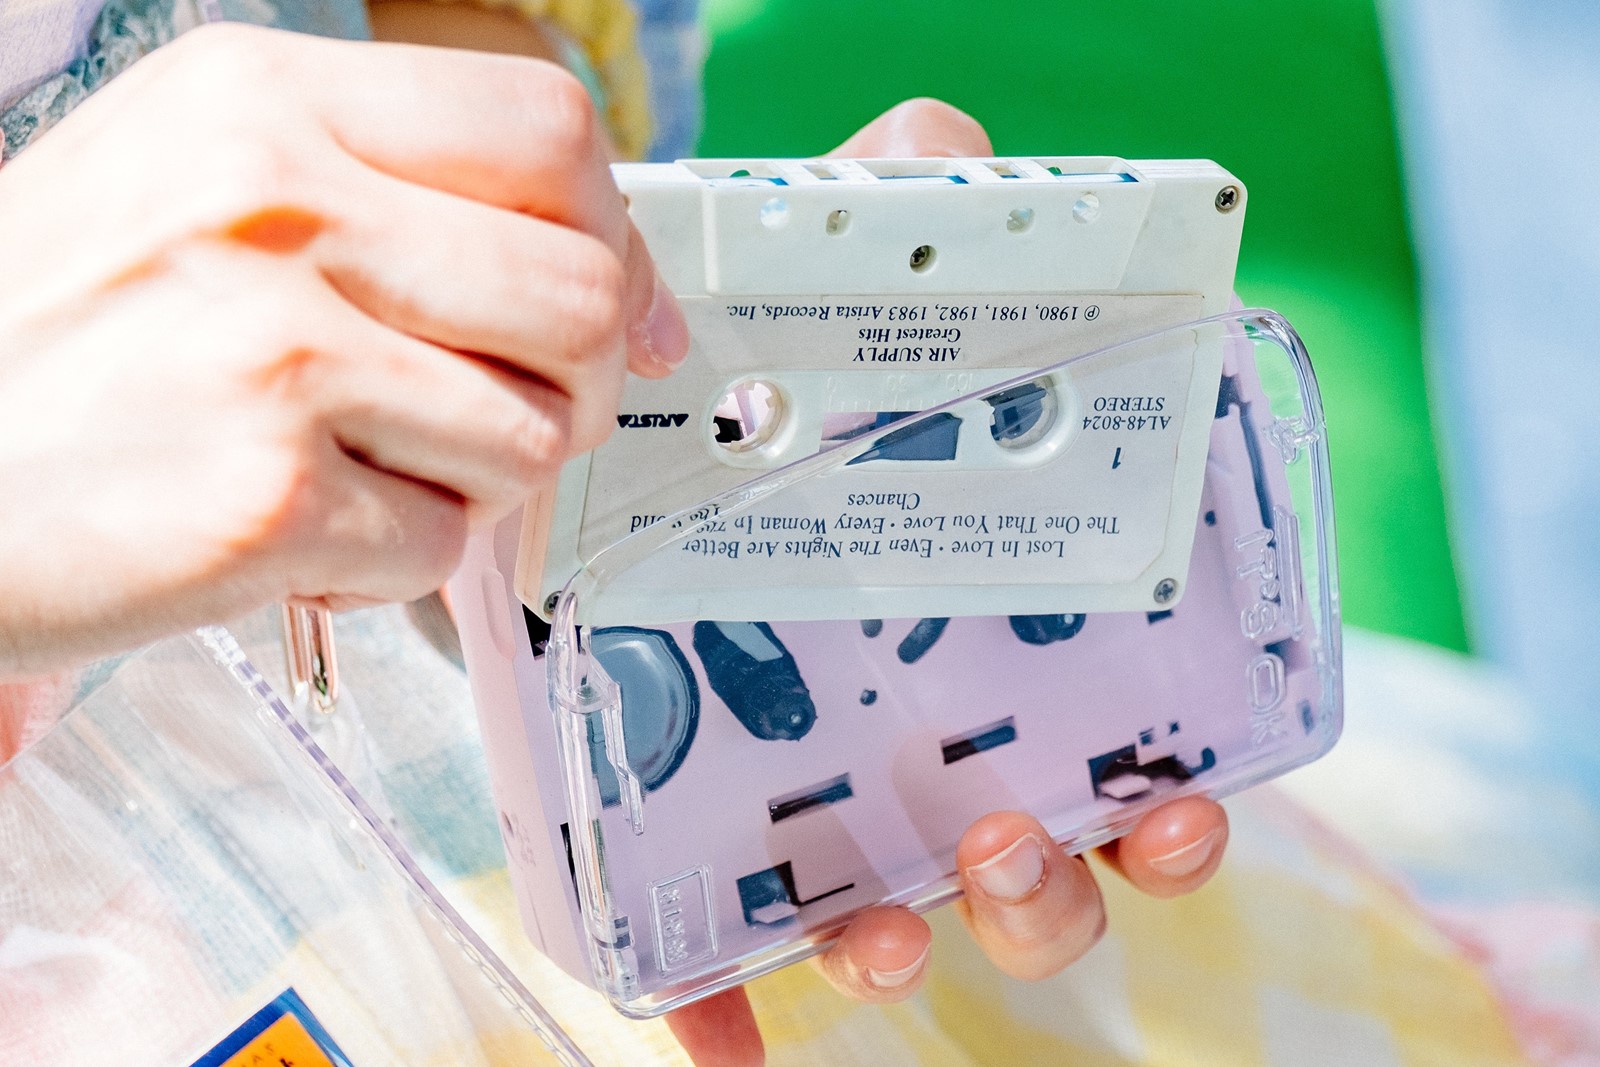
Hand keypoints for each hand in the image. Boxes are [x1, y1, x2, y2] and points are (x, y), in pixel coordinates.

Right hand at [0, 24, 688, 674]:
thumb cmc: (51, 338)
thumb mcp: (198, 187)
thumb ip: (398, 202)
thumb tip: (615, 285)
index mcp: (264, 102)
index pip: (547, 133)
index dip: (616, 236)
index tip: (629, 314)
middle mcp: (276, 206)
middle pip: (580, 295)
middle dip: (573, 387)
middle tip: (503, 418)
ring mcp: (274, 352)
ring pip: (530, 437)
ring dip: (470, 481)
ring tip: (353, 468)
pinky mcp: (268, 498)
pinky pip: (440, 548)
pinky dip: (387, 563)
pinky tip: (289, 529)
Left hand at [663, 100, 1230, 1066]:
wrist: (591, 434)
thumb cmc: (754, 376)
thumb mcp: (829, 287)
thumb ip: (907, 210)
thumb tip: (951, 157)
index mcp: (1006, 648)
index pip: (1135, 753)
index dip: (1179, 811)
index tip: (1181, 811)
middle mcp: (932, 743)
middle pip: (1039, 869)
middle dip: (1051, 895)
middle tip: (1018, 838)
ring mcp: (816, 800)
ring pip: (907, 922)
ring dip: (915, 948)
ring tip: (883, 930)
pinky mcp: (692, 836)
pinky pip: (723, 964)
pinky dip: (726, 1012)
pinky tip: (716, 1039)